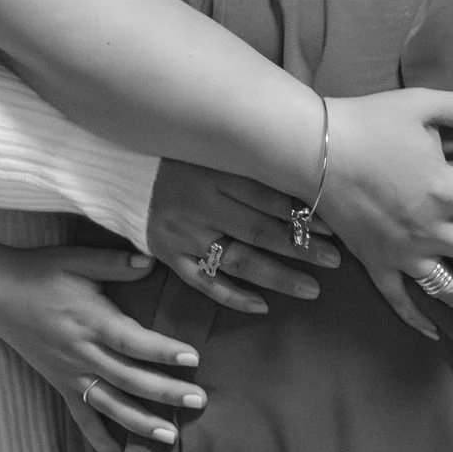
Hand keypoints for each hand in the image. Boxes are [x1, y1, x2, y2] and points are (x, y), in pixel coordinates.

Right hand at [0, 245, 205, 451]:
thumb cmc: (41, 273)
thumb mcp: (78, 258)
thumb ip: (115, 263)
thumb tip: (151, 260)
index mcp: (91, 320)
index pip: (132, 341)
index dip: (162, 350)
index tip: (193, 358)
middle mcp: (83, 353)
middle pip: (129, 378)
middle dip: (166, 392)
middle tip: (198, 401)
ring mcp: (72, 375)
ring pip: (111, 405)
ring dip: (141, 423)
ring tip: (171, 436)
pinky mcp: (62, 386)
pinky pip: (82, 419)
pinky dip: (99, 441)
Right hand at [147, 158, 341, 315]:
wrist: (117, 168)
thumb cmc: (174, 153)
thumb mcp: (210, 147)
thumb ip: (247, 156)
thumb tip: (297, 163)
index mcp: (213, 172)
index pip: (267, 196)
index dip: (302, 213)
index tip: (332, 226)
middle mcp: (200, 204)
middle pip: (260, 230)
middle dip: (301, 247)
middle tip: (335, 259)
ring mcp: (183, 233)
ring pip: (238, 260)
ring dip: (278, 276)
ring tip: (312, 288)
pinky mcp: (169, 255)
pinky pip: (204, 282)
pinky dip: (233, 295)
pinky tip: (262, 305)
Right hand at [316, 88, 452, 340]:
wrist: (311, 149)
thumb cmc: (368, 123)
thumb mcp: (422, 107)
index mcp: (446, 190)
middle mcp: (430, 229)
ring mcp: (403, 252)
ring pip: (451, 291)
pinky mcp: (375, 263)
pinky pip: (400, 299)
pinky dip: (418, 320)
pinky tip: (435, 334)